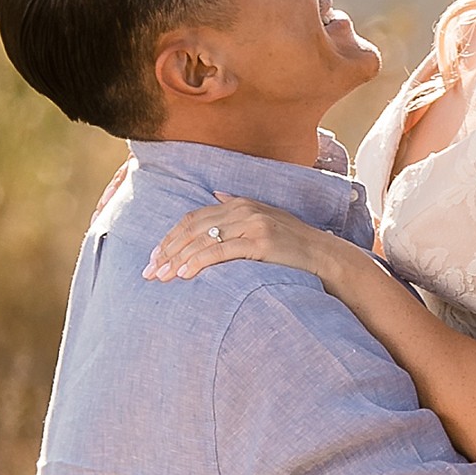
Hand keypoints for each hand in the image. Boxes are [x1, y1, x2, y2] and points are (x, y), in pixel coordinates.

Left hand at [143, 199, 356, 288]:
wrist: (325, 257)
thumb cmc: (294, 245)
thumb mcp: (266, 218)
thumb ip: (239, 208)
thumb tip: (216, 197)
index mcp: (240, 203)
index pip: (193, 218)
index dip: (170, 237)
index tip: (154, 257)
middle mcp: (243, 209)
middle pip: (192, 228)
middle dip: (167, 250)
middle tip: (149, 272)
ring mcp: (252, 225)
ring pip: (202, 240)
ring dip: (177, 260)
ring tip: (161, 277)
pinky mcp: (260, 243)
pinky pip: (220, 252)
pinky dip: (197, 262)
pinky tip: (184, 274)